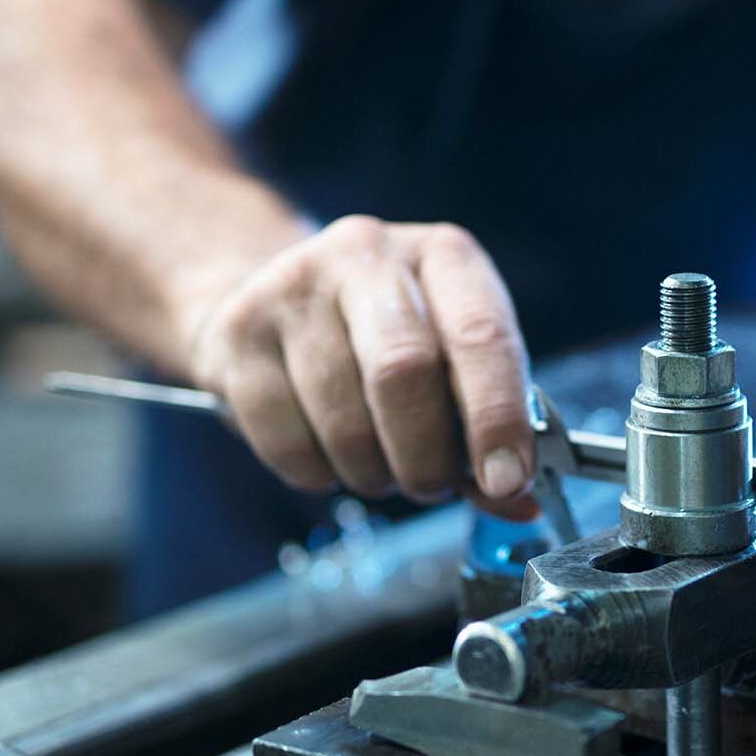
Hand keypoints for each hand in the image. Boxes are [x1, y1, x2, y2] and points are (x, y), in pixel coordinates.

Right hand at [185, 215, 537, 517]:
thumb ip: (486, 428)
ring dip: (372, 472)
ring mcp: (294, 287)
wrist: (273, 299)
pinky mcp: (238, 332)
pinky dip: (318, 474)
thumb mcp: (451, 361)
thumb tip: (518, 502)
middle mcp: (368, 254)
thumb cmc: (386, 339)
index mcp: (444, 256)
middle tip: (430, 486)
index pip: (481, 335)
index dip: (497, 417)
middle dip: (426, 456)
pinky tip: (327, 456)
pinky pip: (285, 440)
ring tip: (379, 467)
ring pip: (343, 419)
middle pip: (404, 371)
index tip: (506, 481)